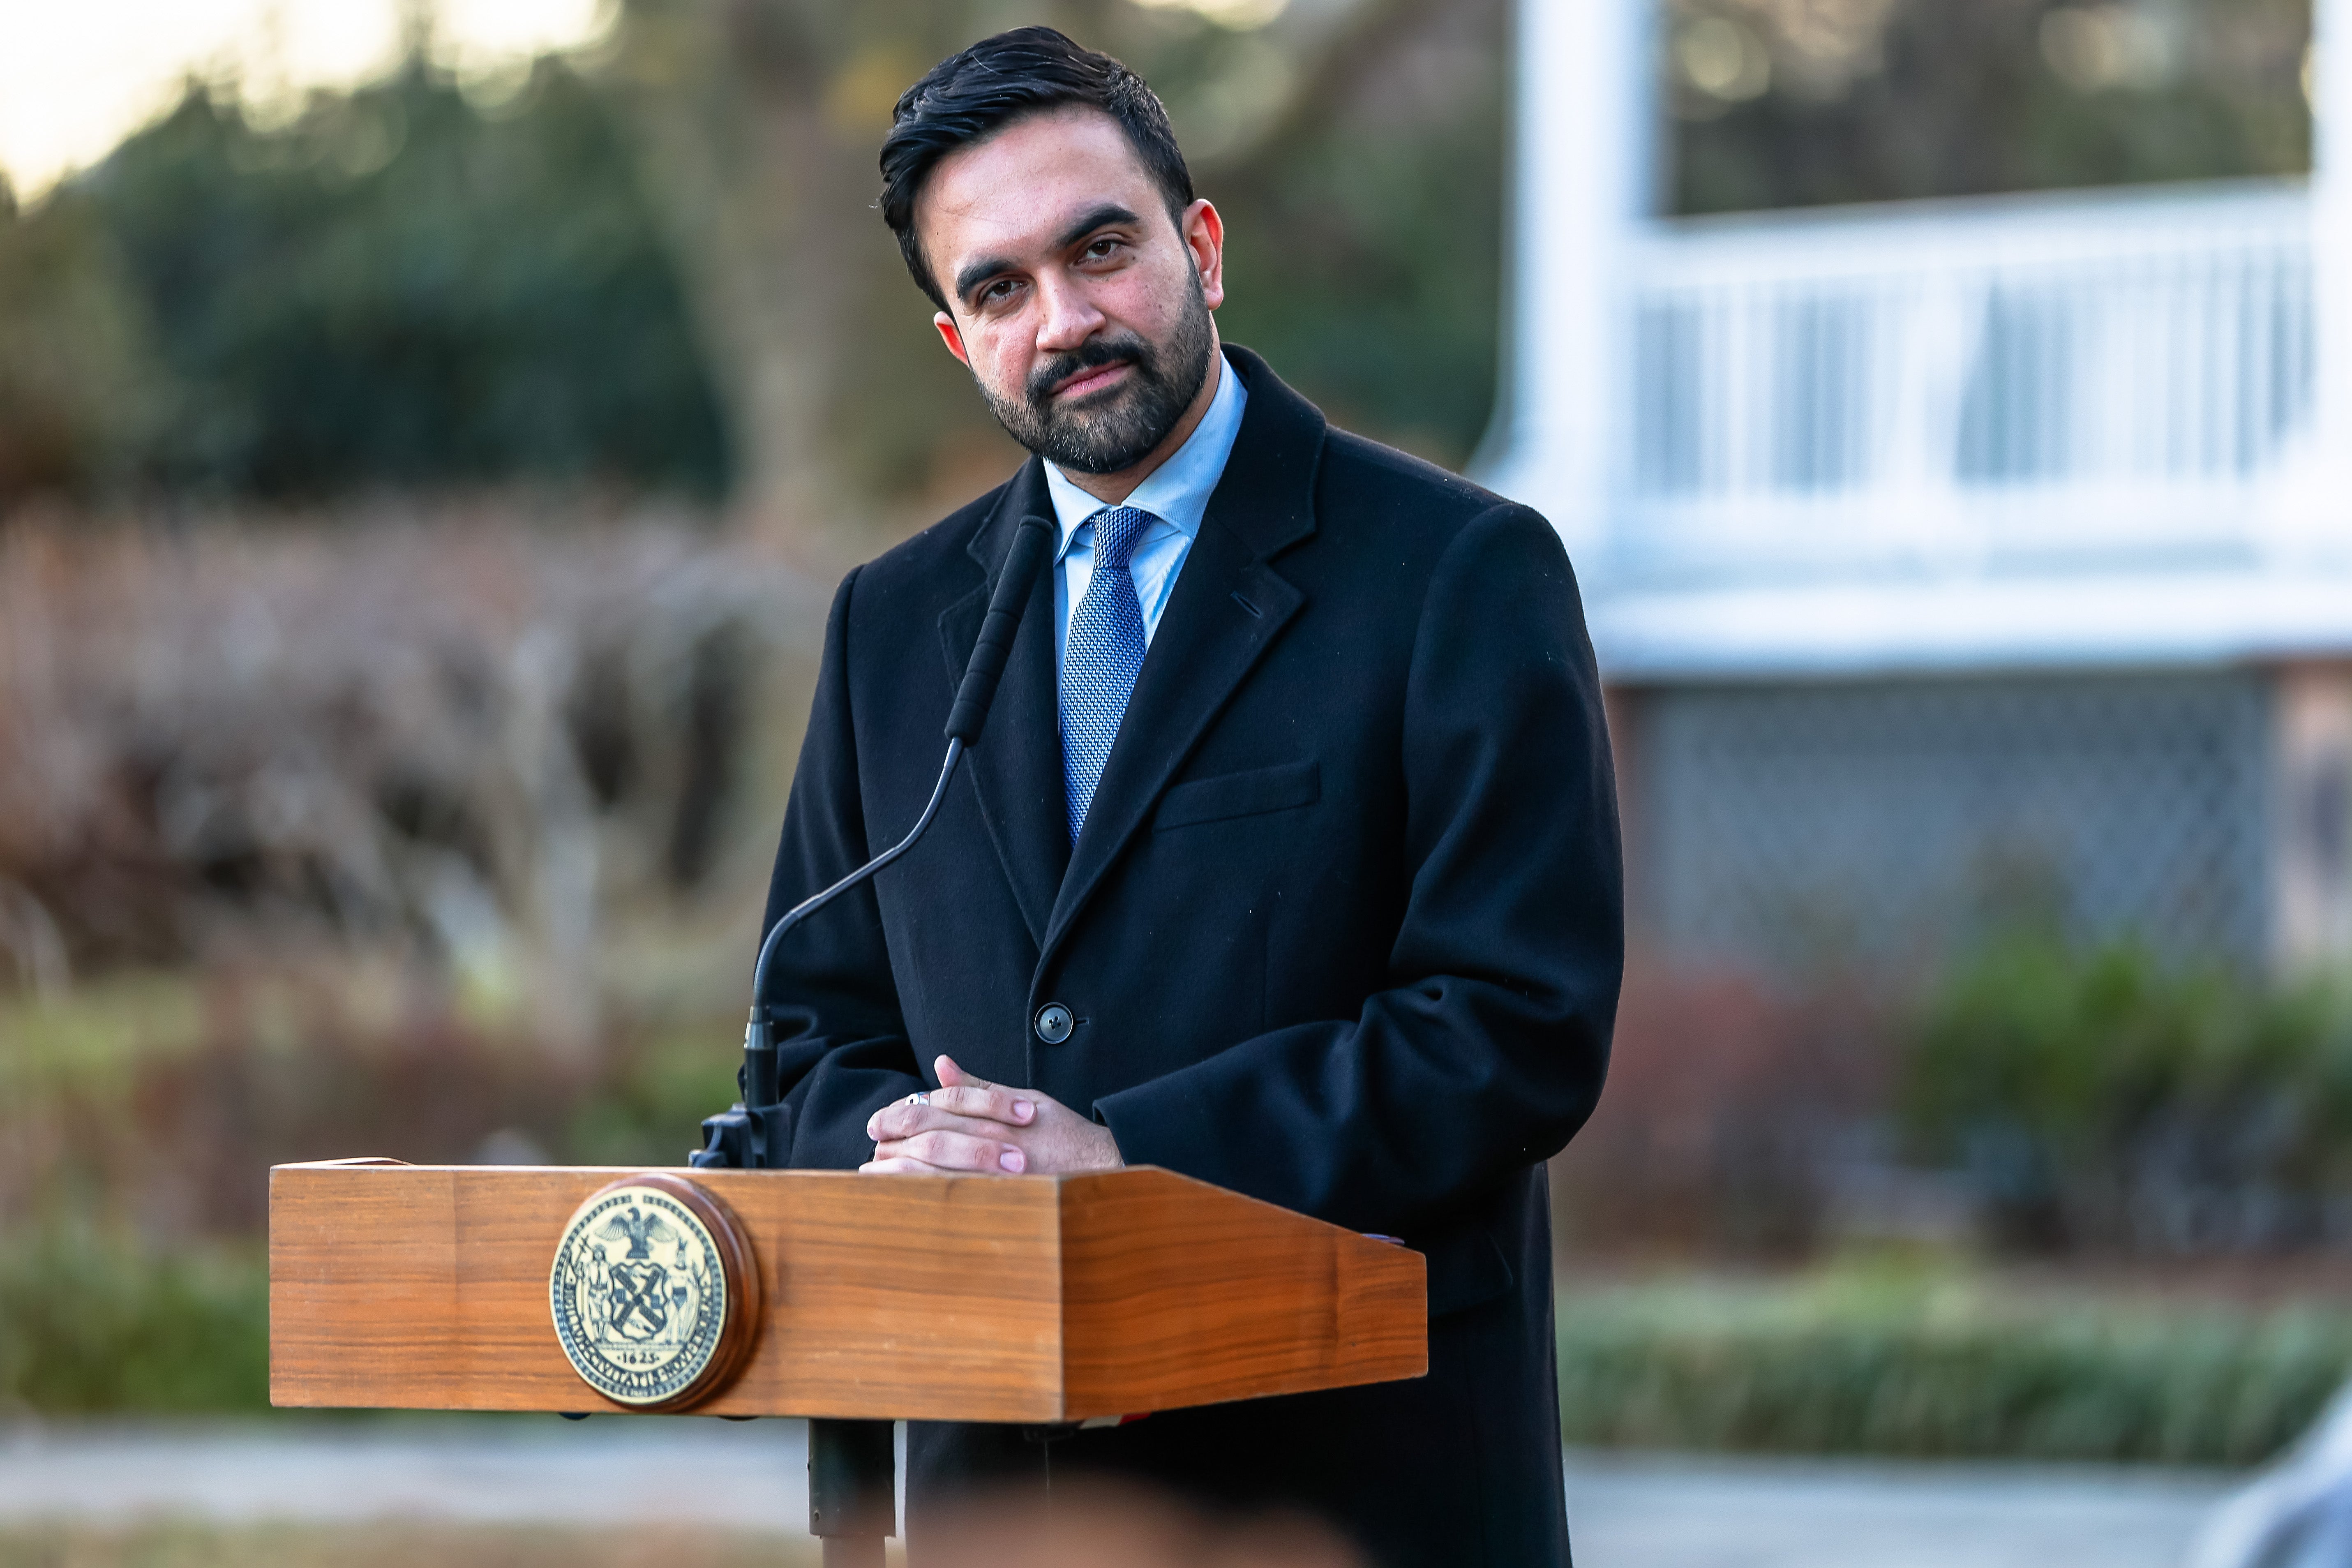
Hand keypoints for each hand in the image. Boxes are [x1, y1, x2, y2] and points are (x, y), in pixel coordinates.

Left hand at [861, 1055, 1122, 1176]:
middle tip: (871, 1141)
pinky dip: (918, 1196)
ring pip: (931, 1170)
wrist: (1101, 1168)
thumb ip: (978, 1087)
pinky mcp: (995, 1201)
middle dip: (892, 1137)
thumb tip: (942, 1063)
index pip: (935, 1106)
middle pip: (927, 1135)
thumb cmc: (1062, 1133)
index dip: (901, 1110)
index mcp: (994, 1114)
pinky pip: (947, 1199)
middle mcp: (990, 1141)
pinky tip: (899, 1197)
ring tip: (873, 1171)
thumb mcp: (1024, 1098)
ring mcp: (992, 1174)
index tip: (879, 1119)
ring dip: (895, 1170)